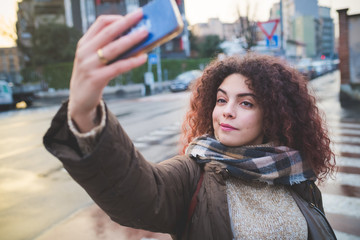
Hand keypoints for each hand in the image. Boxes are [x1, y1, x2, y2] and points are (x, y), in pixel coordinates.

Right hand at [68, 9, 147, 131]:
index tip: (133, 17)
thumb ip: (108, 48)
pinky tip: (143, 58)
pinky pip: (118, 67)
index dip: (118, 18)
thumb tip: (134, 38)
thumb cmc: (92, 76)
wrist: (79, 100)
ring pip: (114, 48)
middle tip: (142, 16)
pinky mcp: (96, 78)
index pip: (101, 23)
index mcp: (84, 43)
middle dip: (127, 22)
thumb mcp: (94, 59)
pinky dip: (132, 61)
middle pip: (108, 31)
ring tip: (146, 34)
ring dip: (132, 39)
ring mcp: (89, 65)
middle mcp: (84, 51)